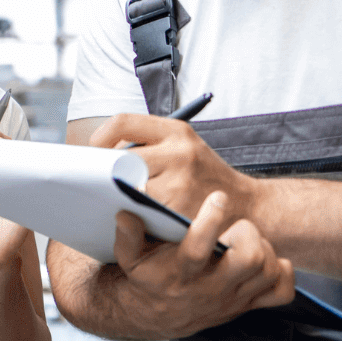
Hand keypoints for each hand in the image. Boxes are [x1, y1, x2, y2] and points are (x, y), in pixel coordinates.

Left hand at [90, 113, 260, 223]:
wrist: (249, 208)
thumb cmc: (205, 178)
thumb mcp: (184, 147)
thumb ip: (149, 146)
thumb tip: (100, 156)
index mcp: (177, 131)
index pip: (123, 122)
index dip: (100, 137)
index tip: (92, 152)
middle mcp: (180, 153)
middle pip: (122, 160)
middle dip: (107, 174)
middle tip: (96, 184)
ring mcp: (181, 183)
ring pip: (130, 189)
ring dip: (119, 197)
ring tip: (114, 201)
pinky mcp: (182, 212)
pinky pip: (143, 213)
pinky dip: (135, 216)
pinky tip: (133, 218)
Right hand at [110, 191, 294, 338]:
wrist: (159, 316)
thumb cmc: (148, 280)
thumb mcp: (129, 259)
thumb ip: (127, 236)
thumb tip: (126, 214)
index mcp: (180, 275)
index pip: (198, 250)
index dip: (210, 221)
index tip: (216, 199)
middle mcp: (210, 289)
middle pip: (250, 260)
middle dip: (248, 234)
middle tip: (236, 227)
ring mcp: (233, 298)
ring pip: (268, 270)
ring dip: (264, 248)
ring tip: (246, 240)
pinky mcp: (247, 305)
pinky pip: (281, 292)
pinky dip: (282, 272)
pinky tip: (266, 260)